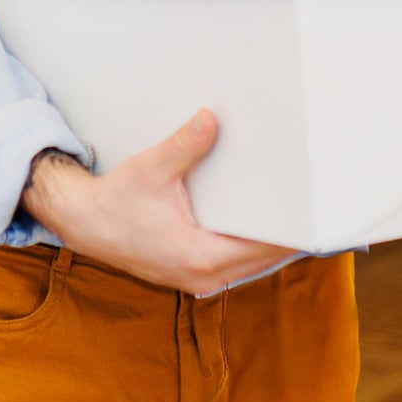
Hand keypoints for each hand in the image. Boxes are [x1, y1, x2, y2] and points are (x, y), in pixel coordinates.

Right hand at [21, 111, 296, 295]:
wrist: (83, 223)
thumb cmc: (115, 201)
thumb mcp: (151, 169)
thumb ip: (185, 147)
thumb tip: (210, 120)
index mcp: (199, 257)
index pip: (263, 249)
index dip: (293, 233)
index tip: (318, 217)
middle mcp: (203, 277)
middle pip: (265, 261)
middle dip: (289, 238)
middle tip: (319, 213)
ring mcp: (198, 281)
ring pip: (252, 267)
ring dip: (272, 246)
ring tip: (299, 219)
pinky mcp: (192, 274)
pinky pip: (235, 267)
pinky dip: (251, 250)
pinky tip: (262, 229)